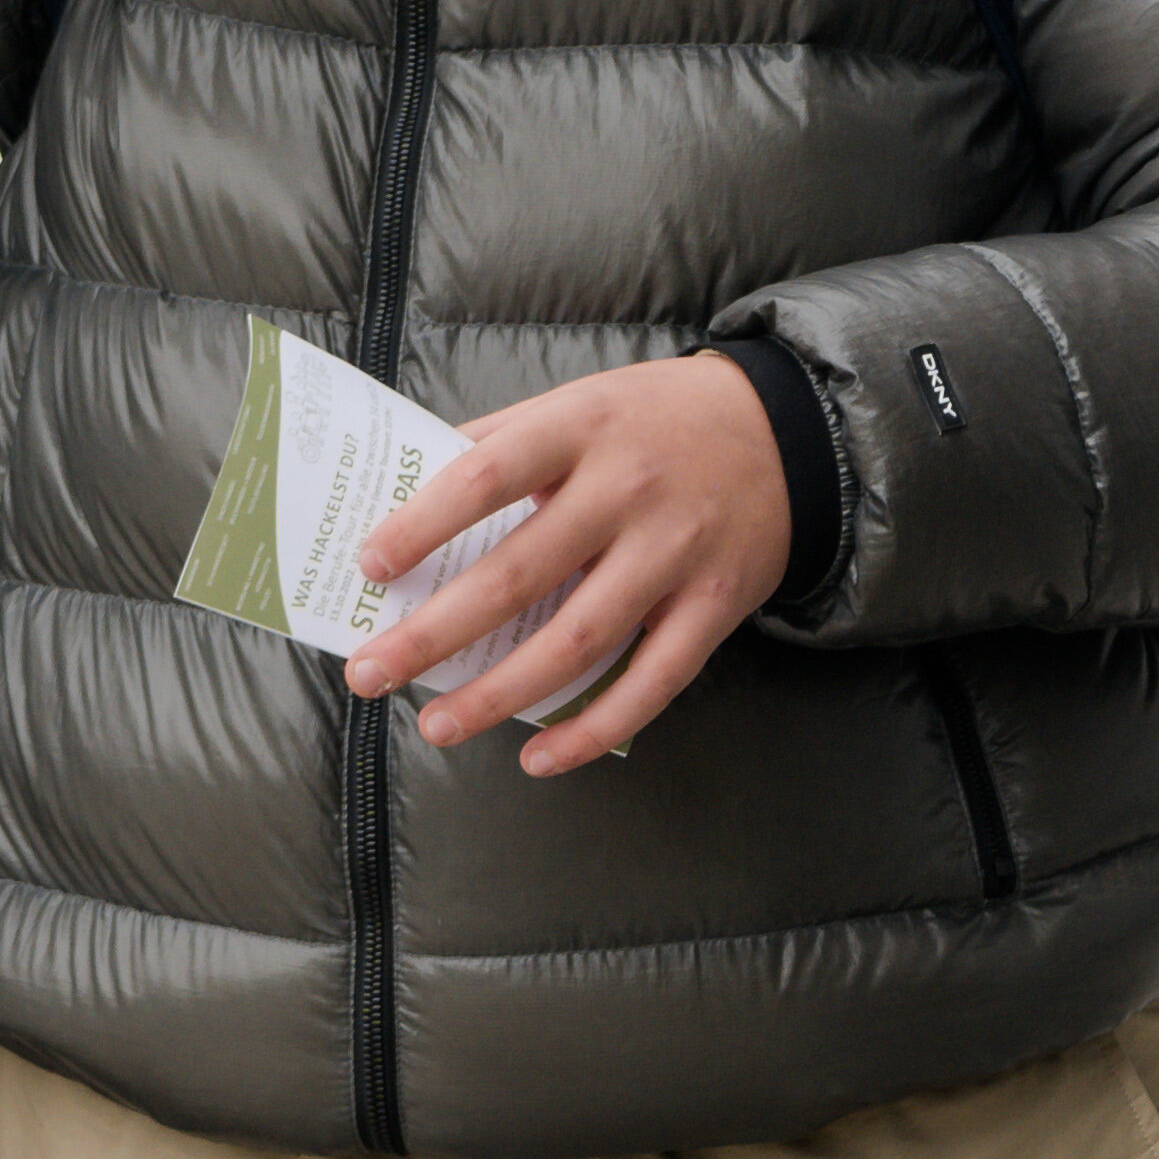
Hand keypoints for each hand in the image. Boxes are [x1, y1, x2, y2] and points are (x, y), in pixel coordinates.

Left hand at [340, 353, 797, 776]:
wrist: (789, 433)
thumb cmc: (658, 420)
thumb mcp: (581, 401)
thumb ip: (502, 440)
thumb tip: (403, 490)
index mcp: (582, 428)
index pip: (486, 477)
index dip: (422, 525)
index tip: (371, 567)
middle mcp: (628, 490)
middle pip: (519, 574)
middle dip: (434, 633)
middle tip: (370, 672)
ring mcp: (675, 553)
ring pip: (577, 641)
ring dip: (498, 694)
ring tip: (436, 725)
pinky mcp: (714, 606)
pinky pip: (652, 683)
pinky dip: (594, 729)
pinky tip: (539, 757)